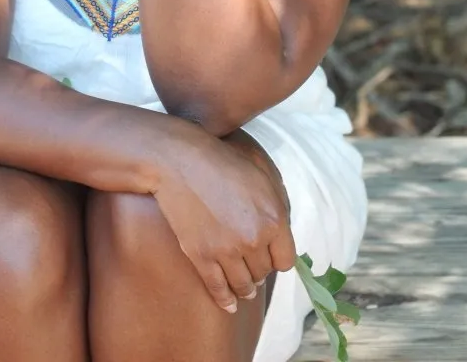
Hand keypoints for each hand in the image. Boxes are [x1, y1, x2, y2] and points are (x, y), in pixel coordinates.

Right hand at [152, 124, 296, 313]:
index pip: (285, 260)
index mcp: (273, 219)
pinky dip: (225, 300)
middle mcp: (253, 240)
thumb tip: (283, 231)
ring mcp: (226, 251)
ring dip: (245, 288)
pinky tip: (229, 304)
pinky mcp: (202, 256)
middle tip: (252, 264)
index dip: (277, 257)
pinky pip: (218, 288)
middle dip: (259, 268)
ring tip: (245, 288)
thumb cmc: (222, 162)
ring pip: (244, 285)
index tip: (270, 255)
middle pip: (263, 272)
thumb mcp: (262, 175)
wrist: (180, 162)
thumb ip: (278, 205)